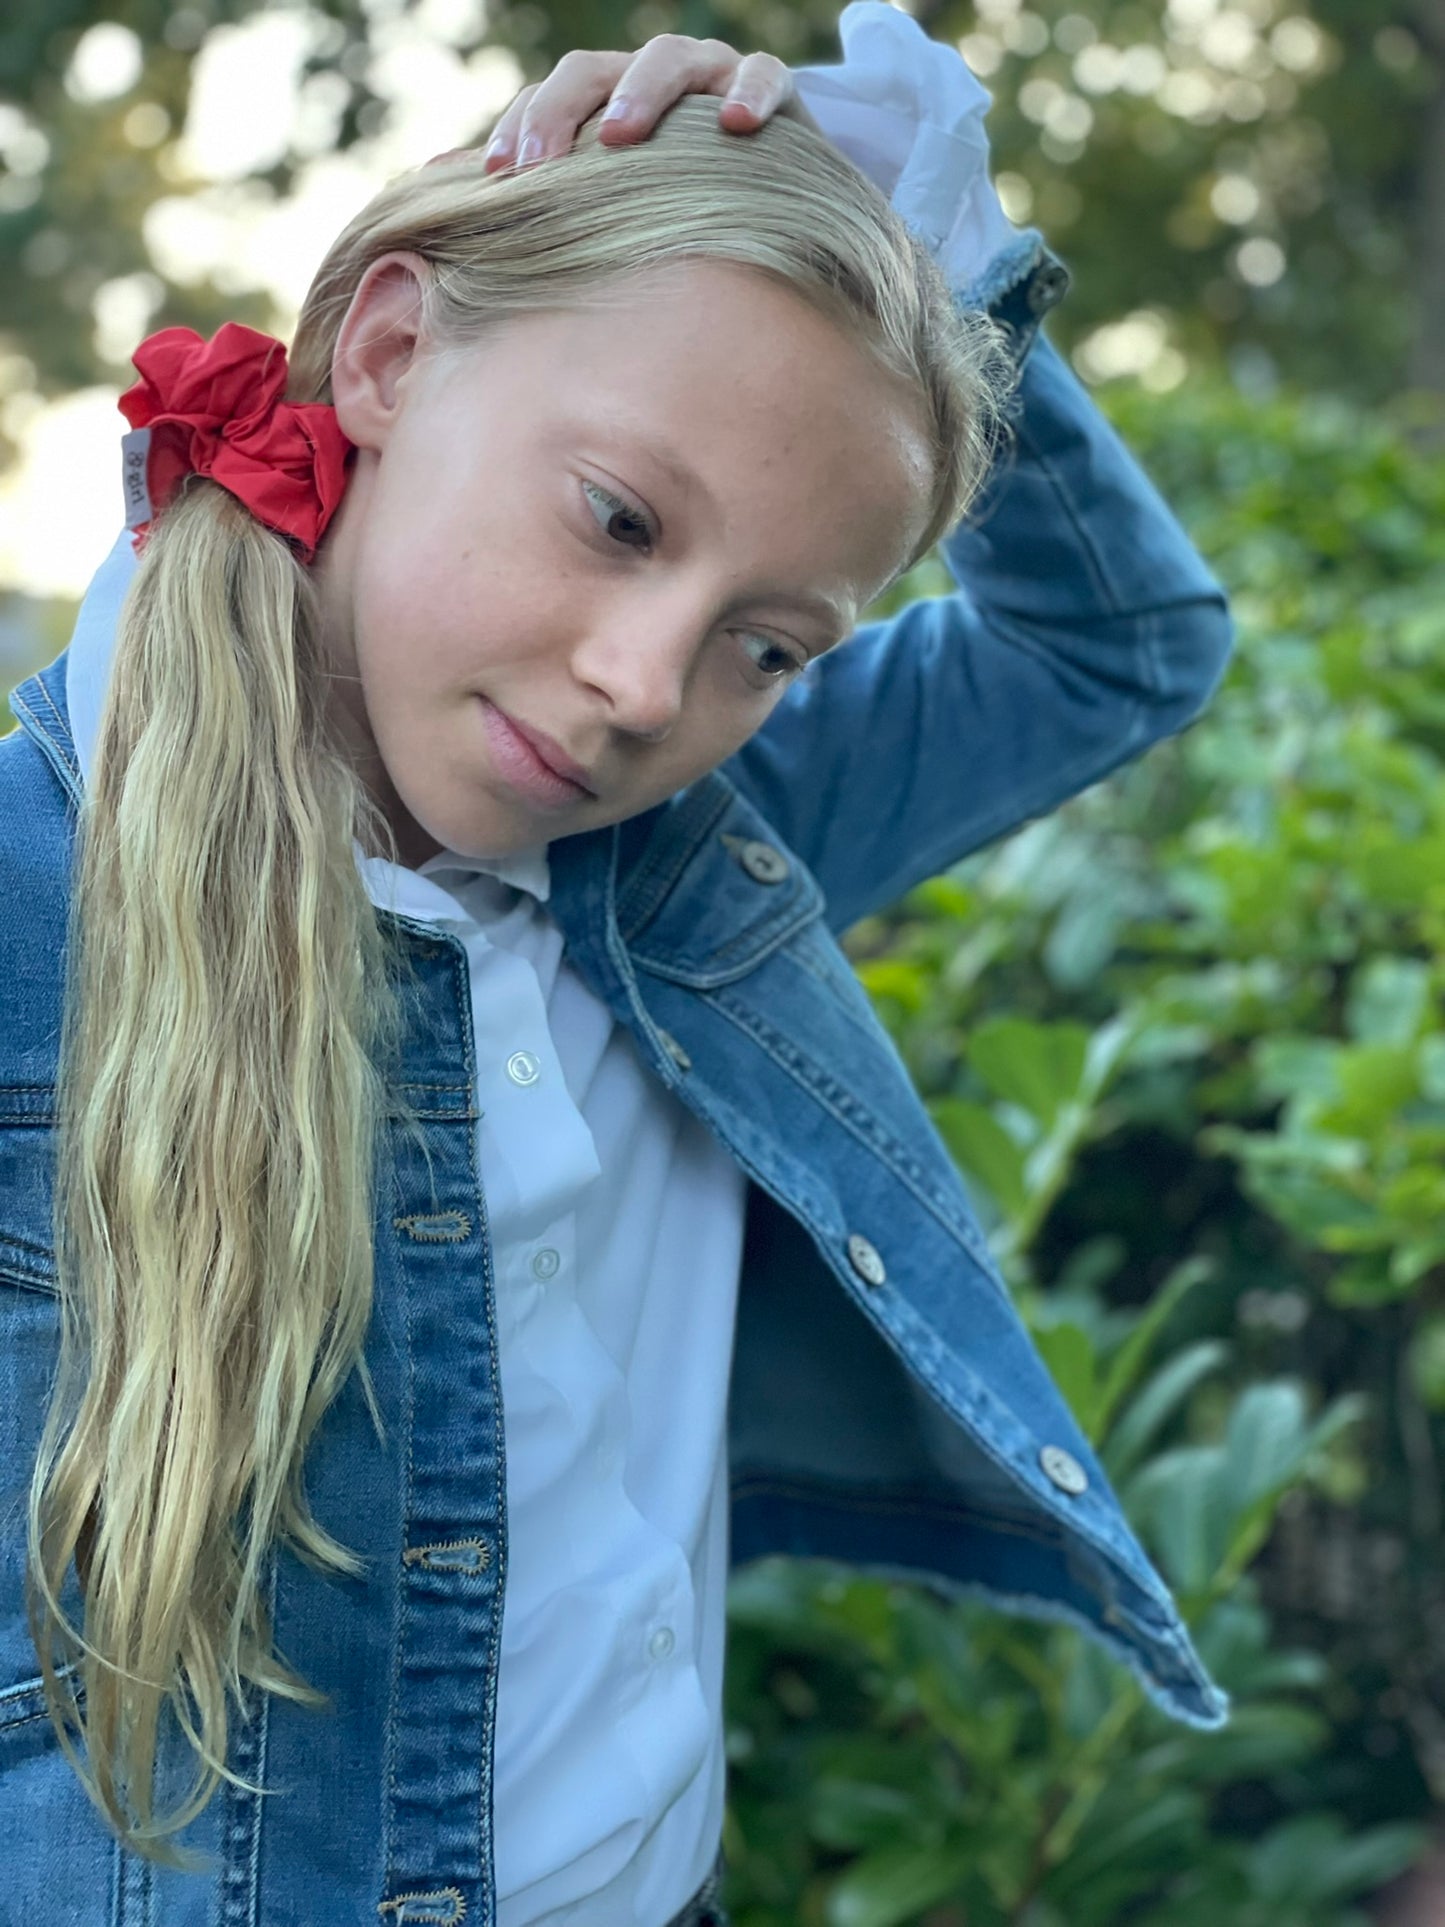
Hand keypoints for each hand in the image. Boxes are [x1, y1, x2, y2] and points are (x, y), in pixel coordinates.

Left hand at [434, 34, 824, 173]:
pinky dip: (750, 93)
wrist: (776, 197)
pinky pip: (763, 75)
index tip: (497, 176)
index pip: (551, 96)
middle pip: (594, 70)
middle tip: (541, 162)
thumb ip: (541, 189)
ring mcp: (709, 76)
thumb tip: (438, 182)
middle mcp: (650, 80)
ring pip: (669, 60)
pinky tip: (737, 124)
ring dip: (641, 92)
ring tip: (620, 136)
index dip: (521, 126)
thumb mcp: (613, 200)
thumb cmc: (679, 203)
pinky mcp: (771, 89)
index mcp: (605, 100)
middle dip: (561, 110)